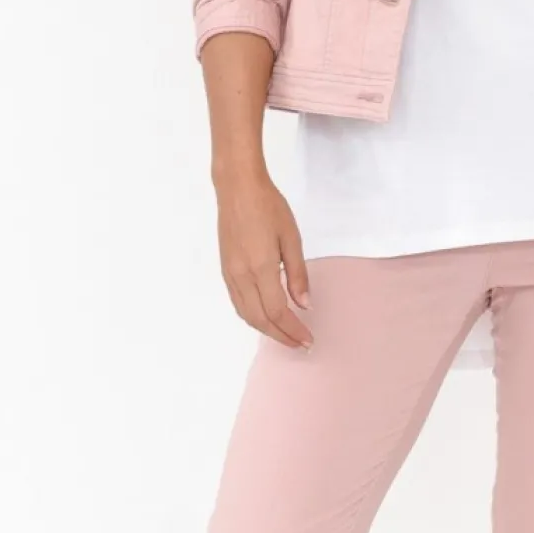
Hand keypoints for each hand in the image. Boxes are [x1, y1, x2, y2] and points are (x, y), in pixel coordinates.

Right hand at [214, 161, 312, 348]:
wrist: (237, 187)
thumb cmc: (268, 206)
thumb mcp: (291, 238)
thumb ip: (298, 274)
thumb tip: (304, 304)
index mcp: (261, 268)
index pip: (278, 311)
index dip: (293, 329)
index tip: (308, 339)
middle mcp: (241, 276)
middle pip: (260, 319)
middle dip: (280, 336)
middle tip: (299, 344)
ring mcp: (230, 274)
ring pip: (246, 314)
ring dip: (265, 330)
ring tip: (284, 335)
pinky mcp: (225, 269)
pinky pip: (237, 302)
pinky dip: (252, 316)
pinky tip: (264, 316)